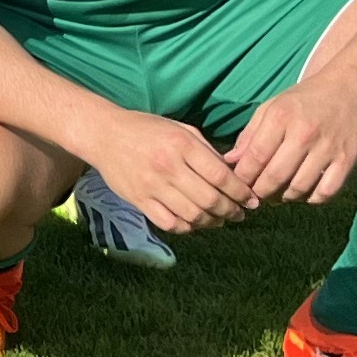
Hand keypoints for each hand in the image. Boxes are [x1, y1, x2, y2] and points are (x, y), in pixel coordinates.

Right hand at [93, 111, 256, 235]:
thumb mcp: (180, 129)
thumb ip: (206, 151)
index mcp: (181, 145)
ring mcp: (152, 186)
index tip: (252, 200)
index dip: (241, 192)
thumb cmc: (147, 129)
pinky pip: (170, 223)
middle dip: (231, 211)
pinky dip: (188, 228)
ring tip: (220, 220)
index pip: (220, 176)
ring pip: (193, 215)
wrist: (104, 135)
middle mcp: (168, 166)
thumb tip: (233, 175)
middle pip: (210, 199)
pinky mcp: (139, 200)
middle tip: (240, 214)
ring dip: (212, 222)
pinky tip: (195, 222)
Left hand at [224, 70, 356, 208]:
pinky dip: (312, 199)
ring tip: (277, 195)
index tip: (238, 185)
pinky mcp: (348, 160)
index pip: (255, 156)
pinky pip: (326, 192)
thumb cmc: (305, 100)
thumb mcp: (272, 107)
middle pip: (275, 176)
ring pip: (299, 188)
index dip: (243, 177)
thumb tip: (230, 161)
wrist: (350, 88)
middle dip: (260, 192)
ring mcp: (328, 148)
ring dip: (284, 198)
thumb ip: (250, 134)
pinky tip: (303, 193)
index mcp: (281, 117)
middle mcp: (304, 133)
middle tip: (255, 195)